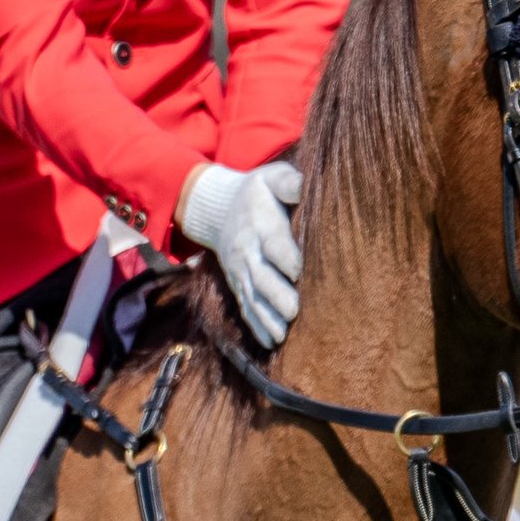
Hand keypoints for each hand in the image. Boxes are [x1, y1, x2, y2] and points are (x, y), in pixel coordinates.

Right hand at [177, 162, 302, 347]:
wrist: (218, 206)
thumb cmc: (258, 192)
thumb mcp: (271, 178)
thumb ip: (287, 182)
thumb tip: (301, 187)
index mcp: (259, 223)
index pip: (273, 242)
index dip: (284, 256)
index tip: (298, 271)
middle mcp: (247, 250)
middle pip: (260, 275)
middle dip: (275, 294)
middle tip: (293, 311)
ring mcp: (240, 270)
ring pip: (252, 296)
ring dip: (266, 317)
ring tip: (281, 335)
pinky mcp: (238, 283)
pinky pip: (245, 306)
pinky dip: (256, 325)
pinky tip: (270, 342)